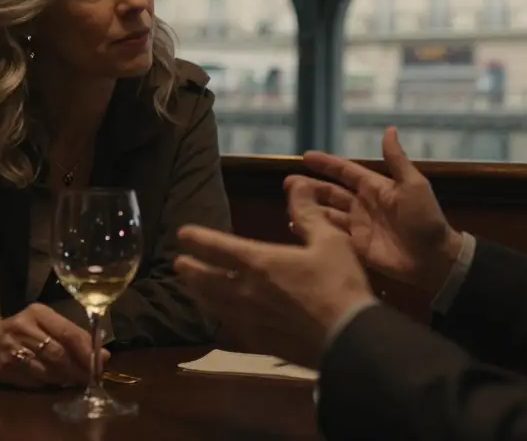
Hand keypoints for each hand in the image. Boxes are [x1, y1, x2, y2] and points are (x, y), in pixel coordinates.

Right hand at [0, 304, 106, 388]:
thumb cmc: (20, 328)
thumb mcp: (44, 323)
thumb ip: (73, 335)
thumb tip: (104, 354)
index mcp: (38, 313)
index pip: (69, 332)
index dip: (87, 351)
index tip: (102, 362)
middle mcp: (24, 328)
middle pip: (59, 353)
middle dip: (79, 368)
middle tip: (91, 377)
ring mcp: (12, 349)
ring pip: (48, 369)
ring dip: (66, 378)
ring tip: (76, 380)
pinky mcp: (5, 367)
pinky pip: (34, 380)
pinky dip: (49, 384)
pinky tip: (56, 383)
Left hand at [173, 190, 374, 368]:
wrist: (348, 340)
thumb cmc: (339, 285)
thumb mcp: (329, 241)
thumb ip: (308, 213)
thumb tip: (295, 183)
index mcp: (259, 262)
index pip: (217, 247)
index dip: (198, 239)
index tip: (182, 233)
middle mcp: (244, 291)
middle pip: (205, 279)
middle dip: (191, 269)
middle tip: (179, 263)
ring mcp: (248, 320)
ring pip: (212, 304)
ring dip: (198, 292)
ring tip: (190, 287)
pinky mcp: (258, 343)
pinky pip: (228, 325)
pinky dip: (217, 314)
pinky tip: (220, 315)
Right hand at [289, 126, 462, 296]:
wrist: (433, 258)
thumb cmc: (424, 218)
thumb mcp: (414, 185)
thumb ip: (397, 159)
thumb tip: (389, 129)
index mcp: (375, 188)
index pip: (345, 172)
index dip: (326, 164)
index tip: (305, 156)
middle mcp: (363, 205)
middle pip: (330, 192)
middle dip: (310, 187)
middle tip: (287, 184)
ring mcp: (358, 226)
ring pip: (327, 214)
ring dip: (309, 208)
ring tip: (288, 204)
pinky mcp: (356, 247)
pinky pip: (331, 236)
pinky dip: (315, 230)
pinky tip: (298, 227)